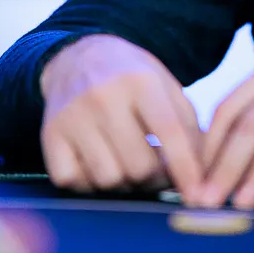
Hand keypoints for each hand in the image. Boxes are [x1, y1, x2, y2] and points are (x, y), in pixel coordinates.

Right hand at [39, 35, 204, 198]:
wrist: (75, 58)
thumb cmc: (130, 79)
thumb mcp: (164, 85)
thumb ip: (188, 125)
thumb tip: (205, 172)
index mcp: (139, 81)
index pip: (169, 132)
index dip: (187, 169)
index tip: (198, 194)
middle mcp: (102, 96)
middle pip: (138, 166)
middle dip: (154, 178)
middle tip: (156, 170)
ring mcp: (72, 116)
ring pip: (108, 179)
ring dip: (123, 182)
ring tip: (127, 163)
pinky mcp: (49, 135)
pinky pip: (73, 182)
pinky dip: (88, 183)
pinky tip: (97, 163)